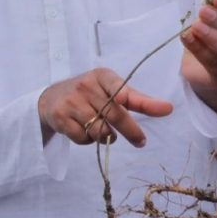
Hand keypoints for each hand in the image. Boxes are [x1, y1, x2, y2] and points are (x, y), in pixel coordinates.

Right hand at [37, 68, 171, 146]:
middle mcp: (86, 86)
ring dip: (107, 136)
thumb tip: (166, 108)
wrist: (50, 98)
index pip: (119, 87)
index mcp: (102, 76)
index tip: (146, 105)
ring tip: (103, 130)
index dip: (132, 97)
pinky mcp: (60, 118)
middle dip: (131, 131)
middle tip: (141, 141)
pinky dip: (89, 140)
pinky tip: (84, 130)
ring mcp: (71, 102)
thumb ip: (135, 99)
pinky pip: (84, 138)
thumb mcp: (109, 89)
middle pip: (114, 114)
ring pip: (100, 130)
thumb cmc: (88, 94)